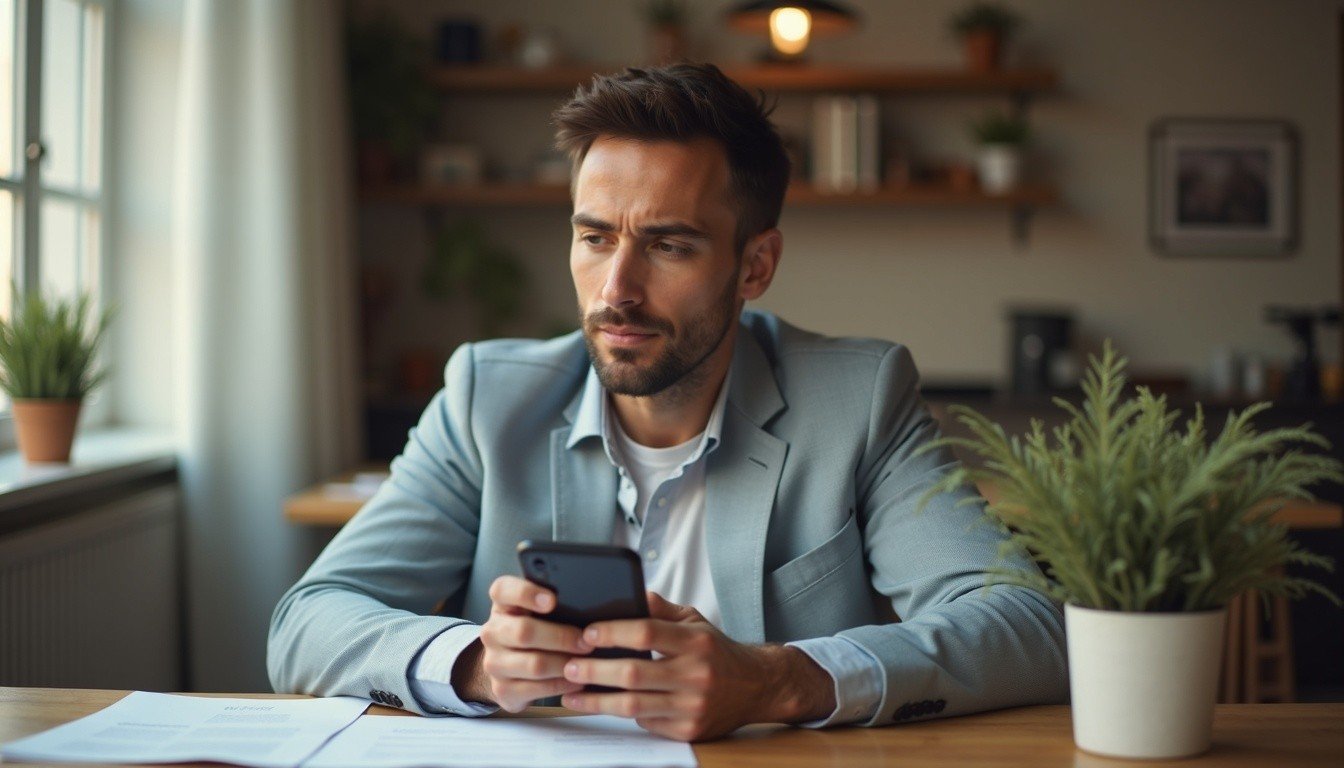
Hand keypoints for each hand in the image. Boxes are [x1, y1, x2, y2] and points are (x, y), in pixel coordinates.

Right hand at [455, 575, 592, 711]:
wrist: (507, 667)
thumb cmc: (532, 631)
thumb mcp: (535, 612)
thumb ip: (552, 603)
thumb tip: (589, 604)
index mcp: (501, 605)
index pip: (503, 590)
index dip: (526, 593)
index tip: (552, 601)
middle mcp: (492, 632)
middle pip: (524, 632)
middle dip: (561, 637)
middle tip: (587, 642)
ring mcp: (494, 663)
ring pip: (534, 665)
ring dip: (564, 664)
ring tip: (586, 663)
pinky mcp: (503, 690)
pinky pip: (537, 690)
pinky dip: (562, 685)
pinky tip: (577, 681)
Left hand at [559, 593, 835, 740]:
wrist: (757, 687)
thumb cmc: (717, 651)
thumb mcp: (695, 621)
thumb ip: (660, 609)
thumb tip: (627, 592)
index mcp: (696, 642)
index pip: (646, 632)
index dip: (612, 632)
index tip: (586, 633)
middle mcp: (696, 674)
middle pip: (634, 673)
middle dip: (594, 670)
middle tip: (568, 665)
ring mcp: (693, 706)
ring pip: (634, 705)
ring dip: (597, 700)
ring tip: (571, 694)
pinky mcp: (689, 730)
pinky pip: (647, 722)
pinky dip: (624, 713)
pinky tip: (604, 705)